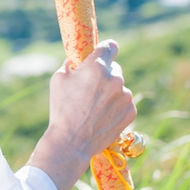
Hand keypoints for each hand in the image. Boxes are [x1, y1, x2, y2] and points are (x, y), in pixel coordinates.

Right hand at [27, 40, 136, 189]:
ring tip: (94, 107)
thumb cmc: (61, 109)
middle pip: (114, 68)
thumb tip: (80, 56)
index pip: (110, 46)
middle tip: (90, 89)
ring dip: (110, 92)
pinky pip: (124, 102)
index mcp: (97, 67)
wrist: (71, 142)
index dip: (105, 49)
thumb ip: (72, 63)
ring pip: (119, 87)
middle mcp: (115, 78)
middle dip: (104, 74)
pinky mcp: (131, 111)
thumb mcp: (58, 79)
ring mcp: (125, 96)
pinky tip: (102, 116)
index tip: (103, 54)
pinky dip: (116, 106)